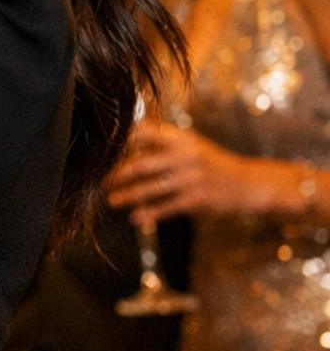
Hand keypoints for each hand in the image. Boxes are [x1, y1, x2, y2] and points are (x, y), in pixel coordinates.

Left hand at [107, 119, 262, 220]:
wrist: (249, 183)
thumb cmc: (213, 163)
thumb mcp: (193, 146)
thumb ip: (165, 143)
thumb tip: (129, 140)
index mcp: (182, 138)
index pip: (145, 133)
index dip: (122, 140)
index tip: (103, 149)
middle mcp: (185, 155)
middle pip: (141, 163)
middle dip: (117, 173)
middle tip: (100, 180)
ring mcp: (191, 177)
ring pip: (150, 188)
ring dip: (127, 195)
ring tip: (111, 200)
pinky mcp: (197, 198)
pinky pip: (166, 206)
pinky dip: (149, 213)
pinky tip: (135, 217)